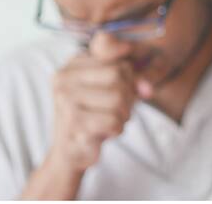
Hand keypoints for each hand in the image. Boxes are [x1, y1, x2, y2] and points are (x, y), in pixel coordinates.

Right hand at [48, 51, 136, 172]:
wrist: (71, 153)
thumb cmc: (96, 115)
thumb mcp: (113, 87)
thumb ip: (132, 76)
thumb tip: (147, 87)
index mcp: (74, 62)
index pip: (117, 58)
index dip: (129, 76)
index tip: (123, 88)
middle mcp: (64, 77)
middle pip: (118, 75)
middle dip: (127, 96)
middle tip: (117, 109)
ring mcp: (65, 99)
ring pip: (118, 98)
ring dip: (123, 114)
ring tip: (110, 120)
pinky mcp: (73, 122)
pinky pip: (113, 120)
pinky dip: (117, 128)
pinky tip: (104, 132)